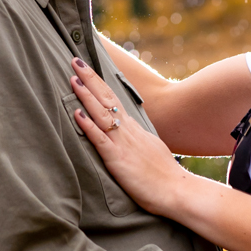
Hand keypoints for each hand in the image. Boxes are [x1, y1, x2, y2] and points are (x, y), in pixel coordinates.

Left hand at [71, 58, 192, 215]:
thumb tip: (126, 130)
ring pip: (101, 114)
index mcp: (134, 128)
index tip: (87, 68)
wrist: (177, 191)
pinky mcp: (118, 160)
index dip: (99, 83)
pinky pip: (100, 140)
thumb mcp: (149, 148)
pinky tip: (77, 114)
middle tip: (75, 60)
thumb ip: (136, 138)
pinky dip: (88, 126)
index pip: (114, 99)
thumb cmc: (163, 175)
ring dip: (86, 96)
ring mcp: (123, 144)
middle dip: (90, 79)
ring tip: (73, 79)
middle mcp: (127, 131)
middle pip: (107, 99)